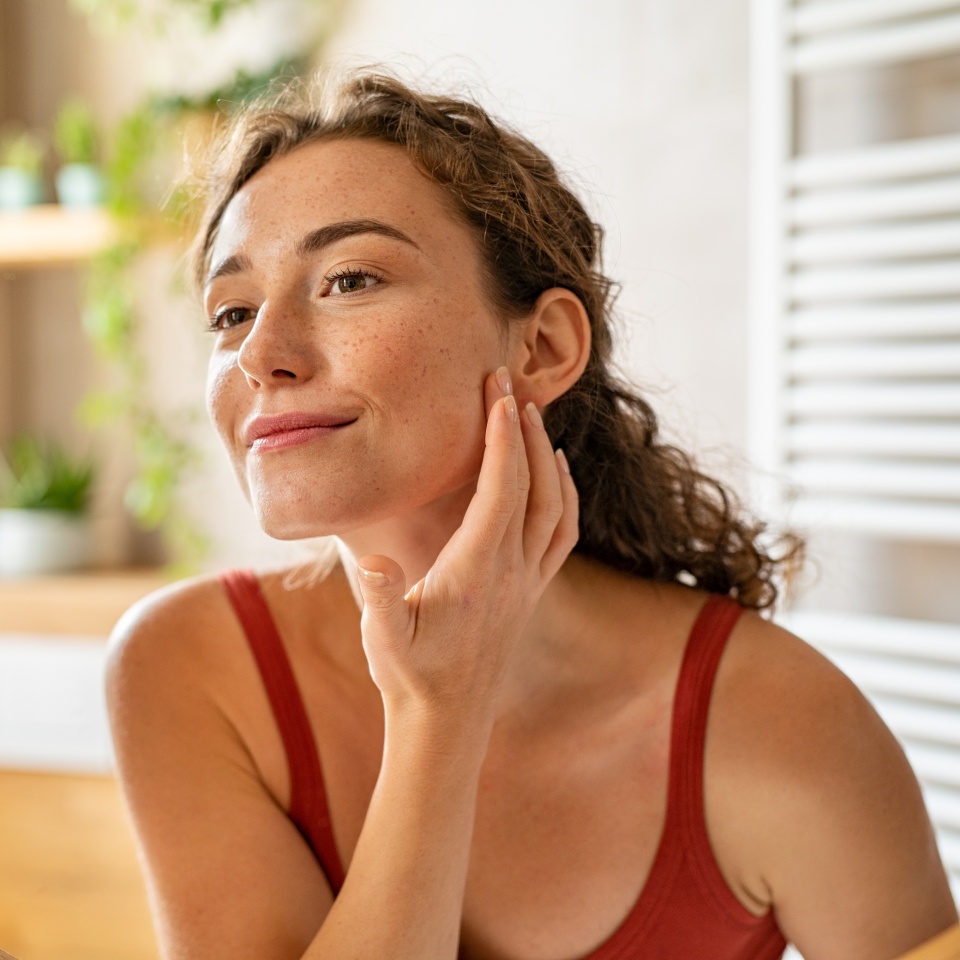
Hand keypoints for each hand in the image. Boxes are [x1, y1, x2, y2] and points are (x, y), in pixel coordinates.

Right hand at [355, 367, 577, 726]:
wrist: (448, 722)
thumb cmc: (410, 678)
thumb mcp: (384, 641)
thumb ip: (381, 599)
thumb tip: (373, 562)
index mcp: (479, 570)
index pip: (502, 489)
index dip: (501, 437)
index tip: (495, 391)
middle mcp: (514, 570)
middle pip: (534, 485)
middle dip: (523, 429)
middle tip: (508, 382)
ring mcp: (528, 581)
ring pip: (556, 506)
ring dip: (547, 457)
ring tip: (530, 417)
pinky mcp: (531, 591)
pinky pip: (562, 533)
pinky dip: (565, 494)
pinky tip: (556, 475)